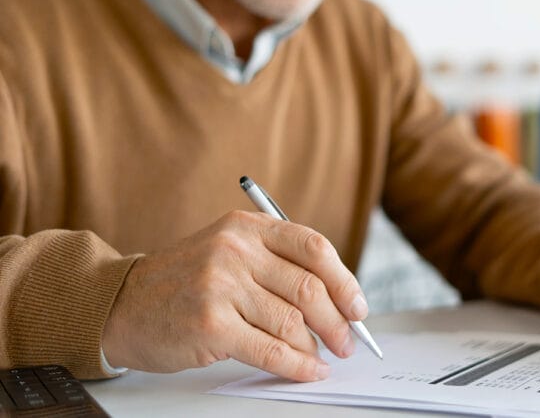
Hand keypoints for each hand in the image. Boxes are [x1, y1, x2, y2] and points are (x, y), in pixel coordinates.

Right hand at [102, 210, 367, 380]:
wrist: (122, 304)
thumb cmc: (186, 282)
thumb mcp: (228, 251)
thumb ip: (276, 265)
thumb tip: (337, 299)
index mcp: (247, 228)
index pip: (314, 248)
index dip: (345, 280)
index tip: (358, 307)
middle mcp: (235, 251)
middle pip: (309, 288)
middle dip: (337, 321)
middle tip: (348, 341)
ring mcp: (221, 287)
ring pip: (292, 322)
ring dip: (316, 346)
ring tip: (321, 356)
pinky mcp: (211, 324)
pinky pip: (270, 350)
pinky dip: (297, 366)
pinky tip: (308, 371)